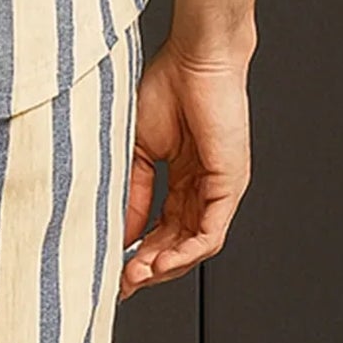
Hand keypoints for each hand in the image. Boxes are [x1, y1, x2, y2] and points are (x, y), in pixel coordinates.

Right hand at [121, 43, 252, 297]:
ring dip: (165, 266)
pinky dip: (184, 252)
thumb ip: (133, 192)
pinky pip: (211, 233)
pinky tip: (160, 262)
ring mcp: (220, 190)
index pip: (163, 229)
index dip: (138, 252)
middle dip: (149, 267)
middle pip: (178, 244)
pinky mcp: (230, 186)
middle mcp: (204, 189)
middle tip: (121, 283)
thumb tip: (121, 232)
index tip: (113, 269)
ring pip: (195, 246)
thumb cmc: (167, 87)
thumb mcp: (137, 150)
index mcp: (184, 179)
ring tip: (136, 276)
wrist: (193, 59)